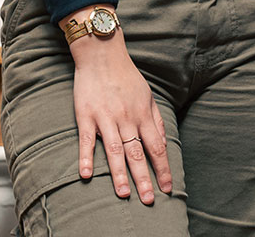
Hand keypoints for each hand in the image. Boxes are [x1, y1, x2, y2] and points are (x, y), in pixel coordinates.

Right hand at [67, 17, 171, 203]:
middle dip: (144, 178)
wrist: (102, 55)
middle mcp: (127, 119)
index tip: (167, 188)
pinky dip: (86, 157)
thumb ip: (156, 120)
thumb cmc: (126, 77)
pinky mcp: (86, 116)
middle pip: (137, 153)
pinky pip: (87, 140)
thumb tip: (163, 141)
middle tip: (149, 200)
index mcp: (143, 115)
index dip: (163, 169)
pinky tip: (87, 174)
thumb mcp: (147, 96)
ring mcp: (106, 118)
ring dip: (119, 174)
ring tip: (124, 194)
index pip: (156, 147)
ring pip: (115, 150)